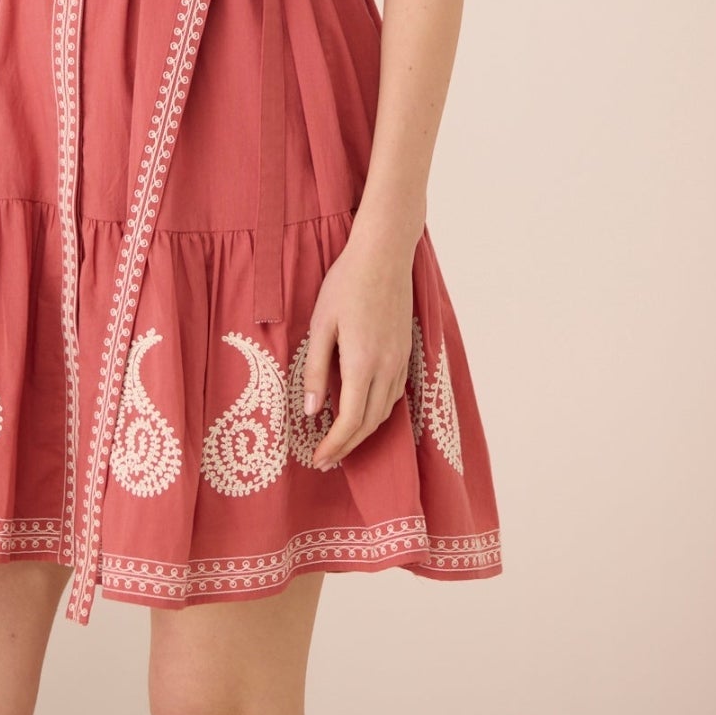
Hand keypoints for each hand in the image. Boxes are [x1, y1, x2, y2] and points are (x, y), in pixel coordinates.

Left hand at [300, 225, 414, 469]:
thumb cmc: (346, 284)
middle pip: (369, 423)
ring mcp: (400, 360)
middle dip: (348, 446)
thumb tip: (310, 411)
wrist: (384, 254)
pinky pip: (394, 393)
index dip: (334, 445)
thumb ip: (315, 370)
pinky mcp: (405, 350)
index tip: (318, 459)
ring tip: (341, 440)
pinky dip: (378, 411)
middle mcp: (387, 368)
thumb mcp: (321, 325)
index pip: (349, 422)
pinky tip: (363, 409)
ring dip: (364, 432)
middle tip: (326, 460)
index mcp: (363, 364)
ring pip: (385, 411)